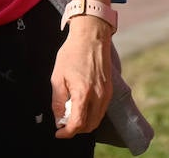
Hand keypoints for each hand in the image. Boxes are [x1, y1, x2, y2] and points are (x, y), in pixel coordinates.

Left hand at [51, 19, 112, 137]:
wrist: (92, 36)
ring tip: (71, 113)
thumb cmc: (73, 53)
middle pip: (90, 125)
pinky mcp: (110, 88)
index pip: (77, 124)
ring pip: (98, 118)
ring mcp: (107, 91)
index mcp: (84, 92)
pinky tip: (82, 104)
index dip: (66, 132)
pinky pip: (102, 108)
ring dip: (85, 122)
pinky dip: (92, 113)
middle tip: (63, 123)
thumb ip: (58, 101)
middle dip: (76, 129)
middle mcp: (99, 94)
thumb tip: (59, 118)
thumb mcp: (57, 78)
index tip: (58, 132)